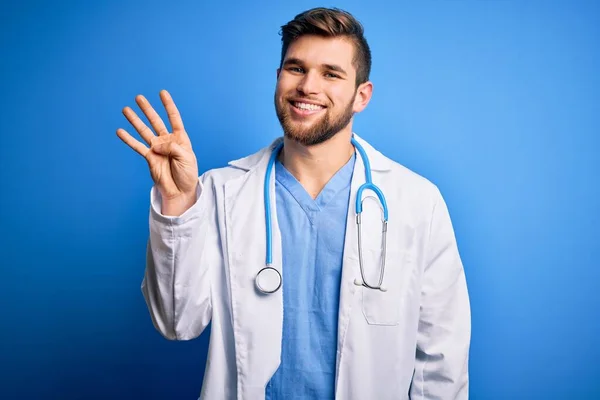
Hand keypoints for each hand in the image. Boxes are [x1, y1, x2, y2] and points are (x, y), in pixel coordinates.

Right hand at [117, 90, 198, 212]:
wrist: (180, 191)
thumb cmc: (187, 174)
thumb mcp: (186, 157)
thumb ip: (171, 147)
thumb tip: (155, 144)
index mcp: (180, 138)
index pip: (174, 118)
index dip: (168, 105)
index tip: (162, 93)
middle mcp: (167, 141)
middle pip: (156, 121)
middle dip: (147, 109)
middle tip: (139, 97)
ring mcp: (157, 148)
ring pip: (144, 131)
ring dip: (135, 120)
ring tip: (126, 109)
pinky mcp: (149, 157)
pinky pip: (137, 146)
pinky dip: (128, 139)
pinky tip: (120, 131)